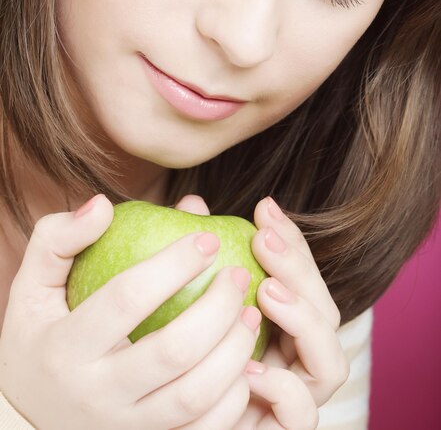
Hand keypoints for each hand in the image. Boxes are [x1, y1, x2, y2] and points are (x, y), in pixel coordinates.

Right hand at [0, 194, 260, 429]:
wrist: (29, 416)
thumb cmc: (39, 338)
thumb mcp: (31, 286)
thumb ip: (59, 240)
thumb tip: (102, 204)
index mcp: (67, 347)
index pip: (128, 298)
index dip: (174, 263)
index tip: (208, 238)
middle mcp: (97, 393)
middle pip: (174, 350)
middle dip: (217, 306)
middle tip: (238, 274)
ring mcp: (127, 427)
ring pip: (196, 395)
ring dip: (235, 350)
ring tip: (250, 312)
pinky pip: (204, 429)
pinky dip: (234, 396)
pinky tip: (243, 360)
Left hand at [174, 195, 349, 429]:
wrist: (154, 416)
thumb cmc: (168, 359)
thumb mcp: (179, 299)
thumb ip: (191, 256)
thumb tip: (193, 204)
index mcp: (280, 328)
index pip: (304, 280)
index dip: (293, 243)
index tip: (264, 208)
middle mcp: (295, 361)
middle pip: (326, 314)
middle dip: (300, 270)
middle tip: (263, 239)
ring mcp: (294, 400)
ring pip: (331, 364)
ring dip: (305, 321)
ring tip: (265, 291)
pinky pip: (302, 415)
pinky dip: (285, 389)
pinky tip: (249, 366)